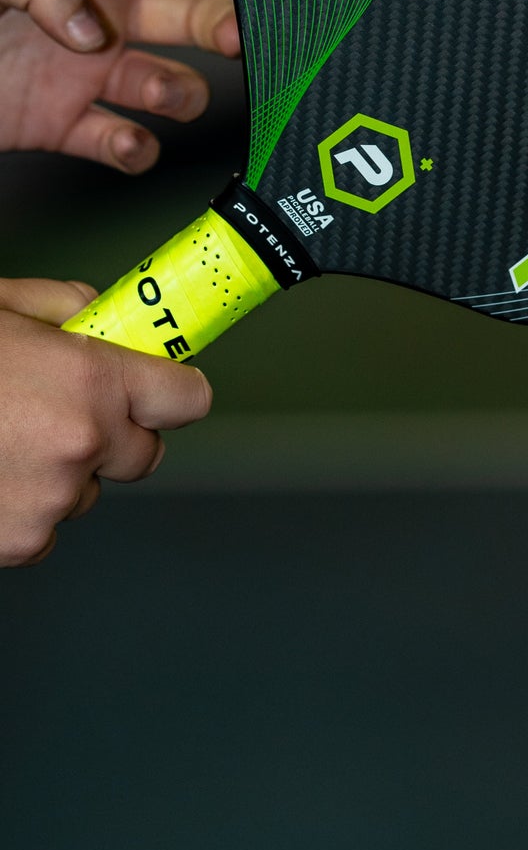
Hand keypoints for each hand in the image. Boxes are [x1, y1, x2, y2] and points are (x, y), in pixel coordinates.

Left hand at [0, 0, 238, 171]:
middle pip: (182, 16)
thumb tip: (92, 29)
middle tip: (236, 42)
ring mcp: (81, 74)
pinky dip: (134, 148)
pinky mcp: (61, 125)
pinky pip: (119, 140)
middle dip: (218, 27)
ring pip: (164, 83)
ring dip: (179, 92)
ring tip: (162, 96)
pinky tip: (125, 143)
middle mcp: (94, 17)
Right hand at [0, 278, 212, 565]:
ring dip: (59, 473)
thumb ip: (65, 307)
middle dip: (115, 434)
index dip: (172, 389)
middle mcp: (81, 446)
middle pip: (144, 454)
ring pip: (85, 492)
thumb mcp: (0, 304)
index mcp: (90, 380)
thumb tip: (101, 316)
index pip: (187, 398)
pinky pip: (42, 529)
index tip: (160, 386)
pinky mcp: (15, 545)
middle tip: (61, 411)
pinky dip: (19, 508)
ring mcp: (48, 503)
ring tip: (0, 441)